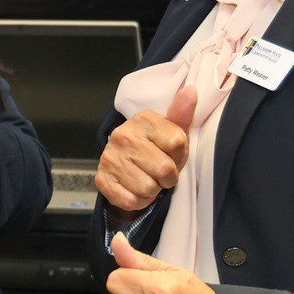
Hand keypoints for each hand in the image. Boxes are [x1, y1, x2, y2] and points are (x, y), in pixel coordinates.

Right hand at [94, 86, 197, 215]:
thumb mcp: (173, 131)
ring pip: (148, 188)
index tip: (172, 155)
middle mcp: (123, 135)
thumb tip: (191, 91)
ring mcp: (110, 158)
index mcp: (143, 120)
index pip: (177, 142)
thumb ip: (182, 114)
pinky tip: (136, 189)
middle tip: (161, 173)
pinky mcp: (101, 179)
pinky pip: (131, 200)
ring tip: (148, 179)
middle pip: (164, 169)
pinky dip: (139, 201)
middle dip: (167, 177)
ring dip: (153, 190)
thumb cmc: (156, 149)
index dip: (180, 155)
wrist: (126, 167)